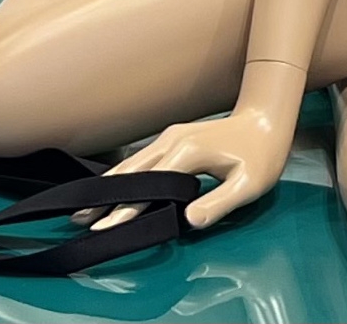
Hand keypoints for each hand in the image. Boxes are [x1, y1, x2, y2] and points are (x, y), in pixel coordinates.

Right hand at [100, 104, 292, 230]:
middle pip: (131, 173)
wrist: (266, 120)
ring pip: (133, 164)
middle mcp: (171, 142)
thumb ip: (218, 203)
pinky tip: (116, 185)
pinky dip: (125, 175)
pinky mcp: (173, 139)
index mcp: (186, 153)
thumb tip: (188, 221)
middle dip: (106, 197)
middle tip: (80, 217)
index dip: (125, 209)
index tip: (103, 226)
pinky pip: (142, 160)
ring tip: (88, 204)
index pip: (148, 187)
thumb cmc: (261, 156)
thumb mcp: (248, 185)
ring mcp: (170, 138)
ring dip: (111, 184)